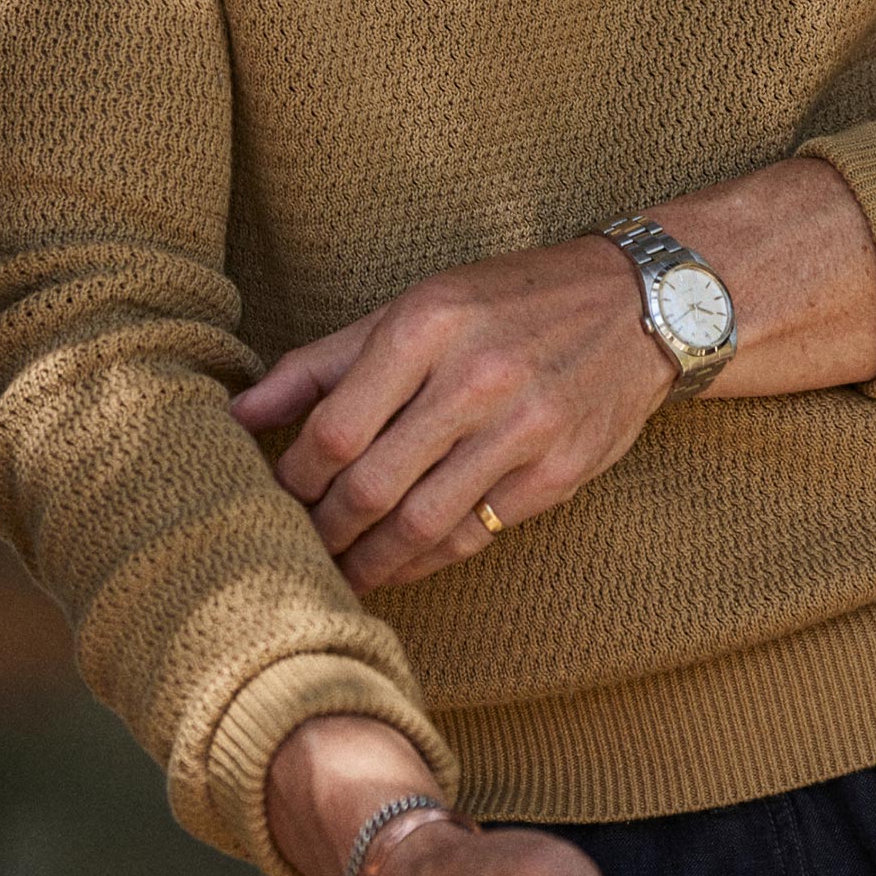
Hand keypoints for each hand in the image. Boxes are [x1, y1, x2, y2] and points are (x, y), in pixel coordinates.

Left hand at [235, 235, 674, 593]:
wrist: (639, 304)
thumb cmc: (508, 302)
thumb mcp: (415, 307)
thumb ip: (324, 363)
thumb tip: (237, 414)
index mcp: (427, 326)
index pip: (335, 427)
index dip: (293, 477)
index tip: (271, 498)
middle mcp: (476, 377)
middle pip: (372, 484)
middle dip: (322, 530)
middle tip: (294, 550)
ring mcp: (525, 428)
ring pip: (422, 523)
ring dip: (368, 561)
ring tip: (338, 574)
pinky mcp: (560, 471)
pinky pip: (476, 534)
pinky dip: (427, 560)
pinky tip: (399, 565)